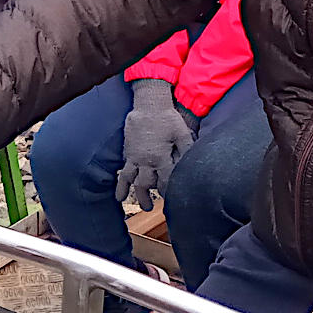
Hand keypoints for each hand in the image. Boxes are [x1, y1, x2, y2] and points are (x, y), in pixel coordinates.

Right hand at [117, 78, 197, 210]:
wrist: (149, 104)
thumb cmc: (168, 117)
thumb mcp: (182, 133)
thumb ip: (186, 150)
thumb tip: (193, 165)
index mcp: (160, 157)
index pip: (165, 181)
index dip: (169, 191)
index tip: (173, 199)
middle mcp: (146, 160)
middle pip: (146, 185)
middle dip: (149, 198)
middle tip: (153, 208)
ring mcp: (134, 157)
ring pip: (132, 181)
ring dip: (135, 195)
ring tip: (139, 205)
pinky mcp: (128, 152)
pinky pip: (123, 171)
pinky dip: (121, 184)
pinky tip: (119, 193)